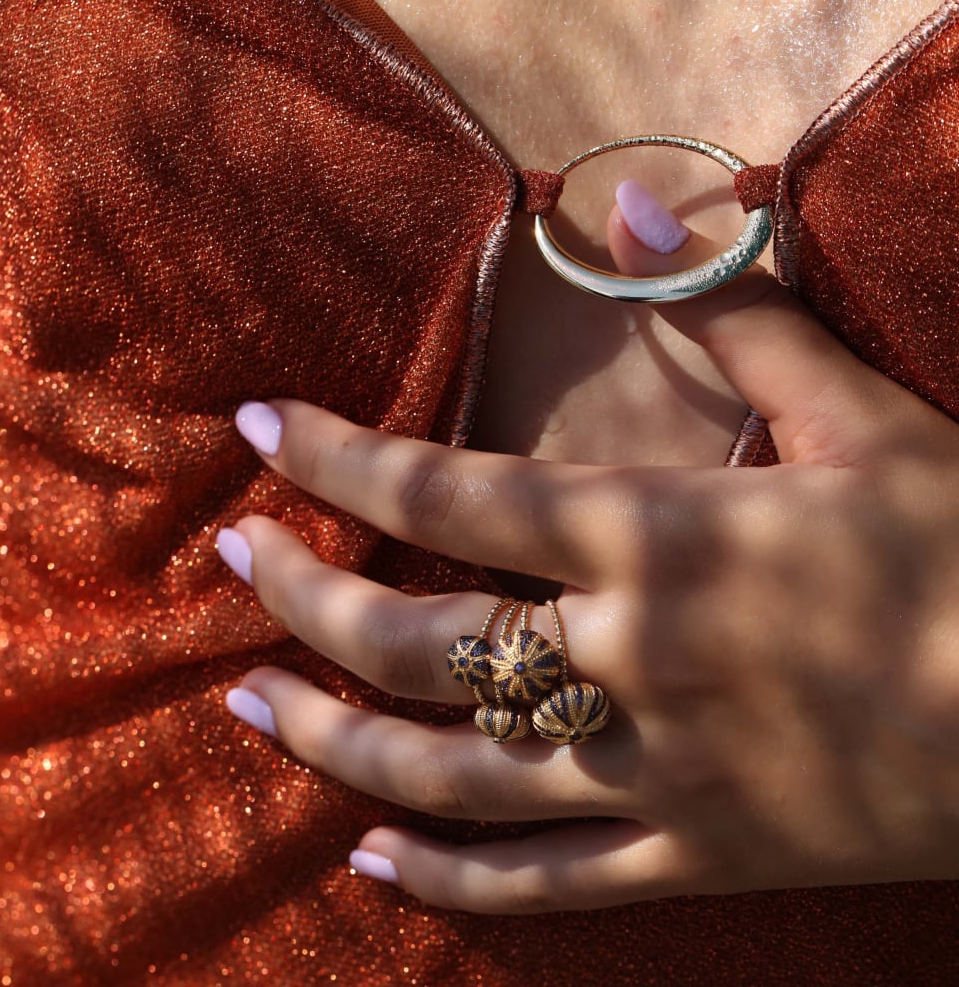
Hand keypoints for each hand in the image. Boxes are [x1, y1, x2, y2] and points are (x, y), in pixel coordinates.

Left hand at [218, 186, 958, 913]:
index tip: (260, 428)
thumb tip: (635, 207)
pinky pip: (546, 889)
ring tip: (248, 710)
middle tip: (232, 566)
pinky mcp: (695, 857)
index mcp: (657, 541)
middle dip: (304, 597)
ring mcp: (652, 775)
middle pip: (415, 640)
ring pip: (449, 778)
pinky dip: (449, 885)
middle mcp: (627, 661)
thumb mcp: (865, 416)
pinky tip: (368, 867)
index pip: (447, 495)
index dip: (339, 457)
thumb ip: (736, 315)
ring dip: (334, 745)